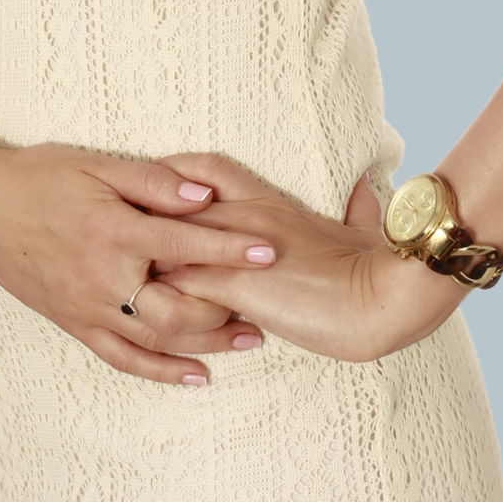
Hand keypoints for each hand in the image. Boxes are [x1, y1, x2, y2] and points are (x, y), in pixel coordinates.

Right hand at [0, 142, 279, 385]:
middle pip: (178, 305)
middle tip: (271, 305)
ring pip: (157, 338)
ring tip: (250, 339)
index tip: (270, 249)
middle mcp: (103, 277)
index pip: (184, 243)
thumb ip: (152, 181)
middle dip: (228, 307)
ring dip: (207, 343)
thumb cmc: (40, 176)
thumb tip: (203, 194)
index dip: (231, 247)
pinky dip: (160, 371)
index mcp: (112, 230)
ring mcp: (87, 307)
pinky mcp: (75, 323)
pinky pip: (122, 358)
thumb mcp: (97, 165)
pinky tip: (195, 375)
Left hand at [150, 153, 466, 361]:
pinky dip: (163, 314)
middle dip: (136, 223)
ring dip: (144, 275)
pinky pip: (175, 296)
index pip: (200, 168)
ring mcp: (232, 248)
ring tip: (135, 299)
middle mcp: (240, 214)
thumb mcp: (357, 226)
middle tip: (118, 244)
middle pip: (163, 203)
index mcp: (264, 198)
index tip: (151, 187)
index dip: (169, 175)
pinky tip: (162, 334)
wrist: (384, 293)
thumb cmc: (374, 263)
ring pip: (158, 249)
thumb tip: (365, 188)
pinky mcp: (232, 285)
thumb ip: (353, 205)